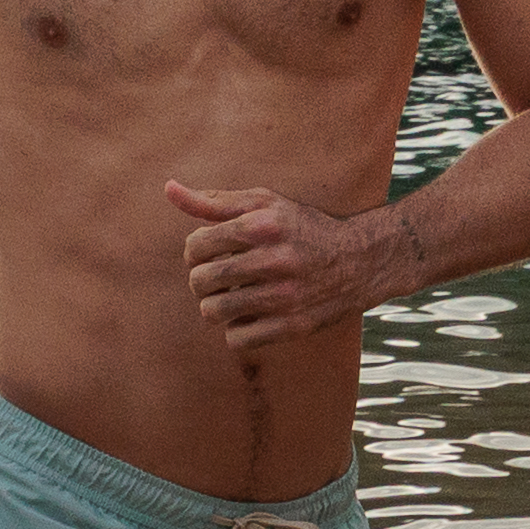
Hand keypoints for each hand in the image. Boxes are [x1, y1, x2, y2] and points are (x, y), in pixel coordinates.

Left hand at [164, 177, 401, 348]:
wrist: (361, 260)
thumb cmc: (303, 228)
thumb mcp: (264, 203)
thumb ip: (214, 201)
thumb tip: (168, 188)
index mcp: (262, 225)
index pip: (196, 245)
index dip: (195, 251)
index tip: (209, 254)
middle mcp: (273, 260)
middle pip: (200, 281)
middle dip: (201, 281)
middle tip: (217, 279)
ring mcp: (284, 297)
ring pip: (213, 313)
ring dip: (215, 307)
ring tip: (231, 298)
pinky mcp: (292, 326)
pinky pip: (236, 339)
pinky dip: (236, 331)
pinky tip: (250, 316)